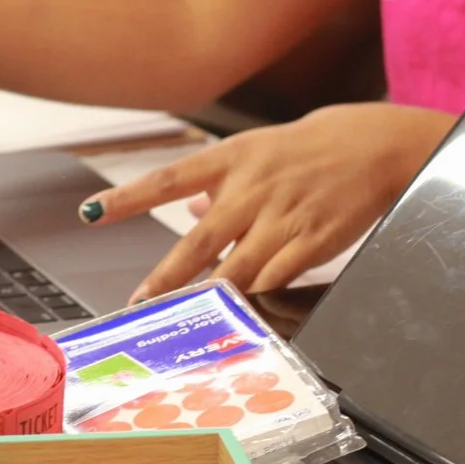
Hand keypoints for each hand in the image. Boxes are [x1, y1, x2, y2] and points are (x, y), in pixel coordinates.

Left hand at [81, 103, 454, 300]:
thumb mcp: (255, 152)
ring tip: (186, 317)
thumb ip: (218, 184)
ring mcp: (282, 217)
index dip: (126, 198)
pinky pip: (275, 278)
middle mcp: (251, 187)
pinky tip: (242, 311)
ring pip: (236, 269)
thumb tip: (187, 209)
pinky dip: (256, 296)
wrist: (374, 146)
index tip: (89, 214)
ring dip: (210, 296)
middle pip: (198, 241)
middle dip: (166, 277)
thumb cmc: (309, 150)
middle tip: (140, 304)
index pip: (167, 179)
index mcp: (230, 158)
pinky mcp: (312, 241)